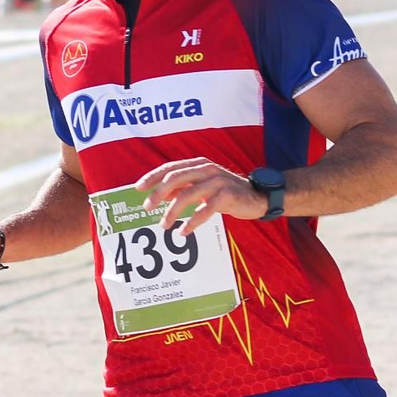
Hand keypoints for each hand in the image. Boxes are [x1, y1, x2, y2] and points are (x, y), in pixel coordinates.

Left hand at [135, 159, 266, 234]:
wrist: (258, 196)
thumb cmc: (226, 191)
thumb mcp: (203, 186)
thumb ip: (183, 187)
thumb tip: (159, 194)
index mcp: (199, 164)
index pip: (171, 167)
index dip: (153, 177)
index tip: (138, 189)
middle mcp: (207, 169)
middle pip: (176, 178)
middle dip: (158, 193)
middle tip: (147, 208)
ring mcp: (218, 182)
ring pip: (188, 195)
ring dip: (173, 211)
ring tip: (163, 225)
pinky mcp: (227, 196)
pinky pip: (205, 210)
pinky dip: (192, 222)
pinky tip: (183, 232)